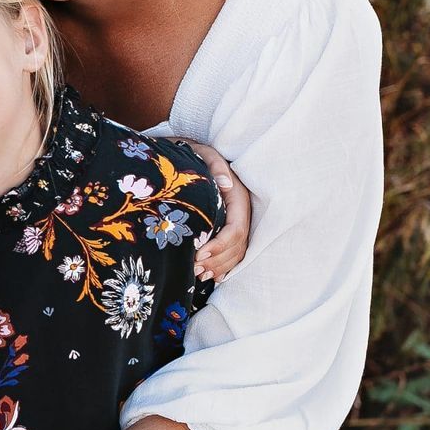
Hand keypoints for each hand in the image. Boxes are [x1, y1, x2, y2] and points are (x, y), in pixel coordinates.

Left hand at [177, 139, 248, 281]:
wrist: (188, 155)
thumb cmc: (193, 155)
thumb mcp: (203, 154)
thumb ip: (214, 165)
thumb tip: (225, 183)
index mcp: (238, 197)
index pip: (236, 228)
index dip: (220, 245)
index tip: (199, 254)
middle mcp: (240, 212)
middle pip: (237, 245)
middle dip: (217, 260)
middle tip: (193, 269)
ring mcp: (236, 221)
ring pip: (236, 252)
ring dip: (219, 267)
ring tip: (197, 274)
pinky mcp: (227, 228)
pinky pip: (233, 253)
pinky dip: (223, 267)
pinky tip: (209, 276)